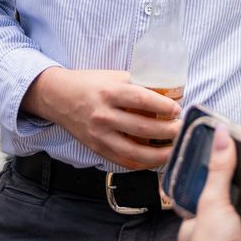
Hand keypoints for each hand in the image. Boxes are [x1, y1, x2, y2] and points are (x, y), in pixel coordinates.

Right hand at [22, 67, 180, 169]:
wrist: (58, 97)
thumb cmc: (90, 84)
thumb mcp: (113, 76)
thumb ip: (136, 84)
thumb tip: (168, 93)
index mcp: (109, 92)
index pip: (141, 100)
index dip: (163, 107)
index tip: (177, 109)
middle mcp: (103, 116)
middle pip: (142, 128)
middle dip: (168, 131)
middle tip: (181, 129)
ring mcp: (99, 135)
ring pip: (135, 152)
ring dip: (159, 154)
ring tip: (174, 149)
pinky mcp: (97, 149)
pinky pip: (123, 161)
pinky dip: (142, 163)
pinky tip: (156, 160)